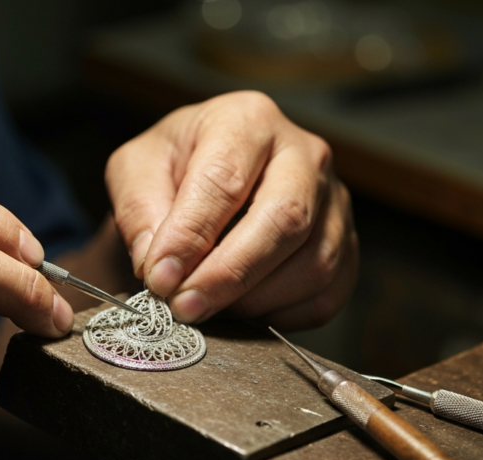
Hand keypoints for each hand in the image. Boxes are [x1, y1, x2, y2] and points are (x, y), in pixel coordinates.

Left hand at [106, 91, 358, 328]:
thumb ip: (138, 210)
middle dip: (229, 275)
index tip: (160, 278)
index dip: (190, 237)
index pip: (225, 182)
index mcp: (247, 120)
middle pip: (285, 221)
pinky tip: (241, 311)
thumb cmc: (173, 167)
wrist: (204, 175)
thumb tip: (158, 264)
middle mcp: (303, 154)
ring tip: (205, 309)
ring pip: (314, 264)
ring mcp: (334, 201)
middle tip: (184, 307)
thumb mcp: (136, 168)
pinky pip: (327, 295)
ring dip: (253, 300)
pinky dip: (281, 315)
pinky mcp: (346, 245)